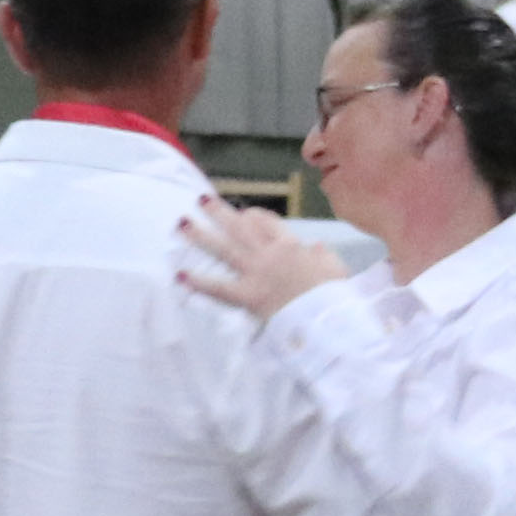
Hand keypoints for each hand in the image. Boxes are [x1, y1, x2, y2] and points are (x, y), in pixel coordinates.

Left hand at [178, 193, 351, 320]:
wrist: (327, 315)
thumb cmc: (335, 293)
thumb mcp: (335, 267)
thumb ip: (322, 255)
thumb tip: (316, 247)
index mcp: (291, 245)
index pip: (268, 222)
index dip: (254, 216)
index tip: (245, 213)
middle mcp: (269, 253)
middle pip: (239, 227)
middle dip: (219, 212)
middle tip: (201, 199)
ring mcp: (256, 273)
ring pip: (224, 248)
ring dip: (201, 235)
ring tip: (182, 223)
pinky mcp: (248, 296)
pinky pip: (219, 287)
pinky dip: (199, 282)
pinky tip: (180, 275)